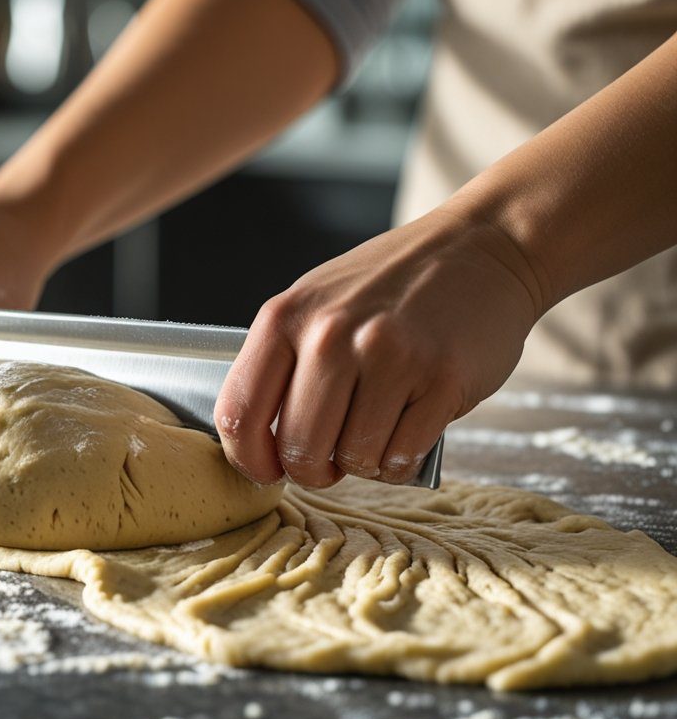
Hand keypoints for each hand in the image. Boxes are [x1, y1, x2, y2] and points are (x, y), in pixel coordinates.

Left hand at [214, 207, 544, 487]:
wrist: (481, 247)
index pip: (237, 412)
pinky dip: (400, 461)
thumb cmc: (390, 282)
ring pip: (354, 459)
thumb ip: (283, 362)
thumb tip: (257, 443)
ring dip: (363, 462)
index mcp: (285, 316)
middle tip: (330, 459)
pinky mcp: (441, 380)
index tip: (267, 470)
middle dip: (312, 470)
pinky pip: (401, 458)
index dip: (248, 460)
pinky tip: (407, 432)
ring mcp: (389, 357)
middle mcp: (331, 335)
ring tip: (377, 428)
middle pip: (298, 449)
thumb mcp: (317, 301)